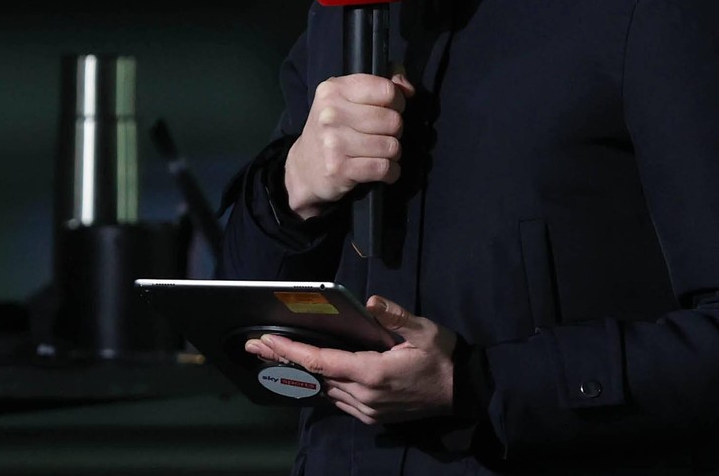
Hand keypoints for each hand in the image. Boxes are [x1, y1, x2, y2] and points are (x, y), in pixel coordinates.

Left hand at [244, 295, 455, 424]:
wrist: (464, 393)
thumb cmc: (444, 357)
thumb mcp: (424, 330)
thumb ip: (395, 316)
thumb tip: (369, 301)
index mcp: (372, 373)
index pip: (321, 362)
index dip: (290, 351)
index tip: (265, 341)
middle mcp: (363, 396)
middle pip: (314, 377)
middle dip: (283, 360)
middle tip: (254, 346)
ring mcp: (367, 410)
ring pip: (323, 390)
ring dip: (299, 374)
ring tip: (273, 356)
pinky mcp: (372, 416)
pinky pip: (338, 399)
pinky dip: (320, 384)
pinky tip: (308, 374)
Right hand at [284, 73, 414, 219]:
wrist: (304, 168)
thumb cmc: (332, 129)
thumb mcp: (347, 99)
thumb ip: (380, 85)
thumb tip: (407, 88)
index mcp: (334, 90)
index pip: (386, 89)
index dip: (397, 101)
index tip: (390, 109)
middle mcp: (331, 113)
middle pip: (392, 120)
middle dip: (395, 131)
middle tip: (382, 135)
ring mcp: (334, 142)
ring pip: (391, 146)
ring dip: (393, 153)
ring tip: (380, 153)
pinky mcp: (339, 169)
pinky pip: (384, 168)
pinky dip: (391, 172)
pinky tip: (383, 170)